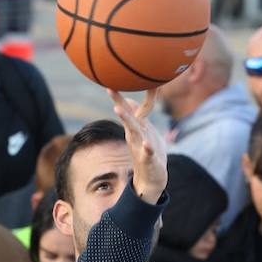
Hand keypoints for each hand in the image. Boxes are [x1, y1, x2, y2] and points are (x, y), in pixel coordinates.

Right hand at [108, 89, 166, 204]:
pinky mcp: (149, 160)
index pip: (128, 109)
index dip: (120, 96)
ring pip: (134, 132)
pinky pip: (147, 153)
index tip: (111, 82)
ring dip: (127, 121)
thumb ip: (138, 116)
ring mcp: (140, 147)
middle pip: (127, 117)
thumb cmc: (149, 153)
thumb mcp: (144, 131)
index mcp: (135, 129)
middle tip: (110, 90)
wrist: (151, 179)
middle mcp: (135, 136)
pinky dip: (147, 148)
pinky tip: (146, 144)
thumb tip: (130, 99)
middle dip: (119, 103)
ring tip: (119, 111)